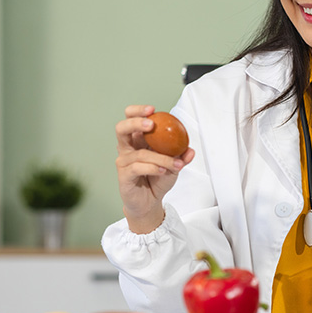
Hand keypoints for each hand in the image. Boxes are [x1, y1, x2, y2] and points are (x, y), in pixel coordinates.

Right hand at [115, 105, 194, 233]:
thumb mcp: (174, 166)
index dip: (138, 111)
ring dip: (160, 157)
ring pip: (139, 153)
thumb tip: (190, 149)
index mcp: (137, 140)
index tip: (152, 109)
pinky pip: (138, 167)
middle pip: (122, 129)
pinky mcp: (124, 176)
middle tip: (151, 124)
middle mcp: (127, 148)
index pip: (131, 119)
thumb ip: (181, 156)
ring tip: (174, 163)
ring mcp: (124, 162)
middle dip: (135, 122)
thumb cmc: (157, 179)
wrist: (150, 202)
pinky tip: (163, 171)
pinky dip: (153, 168)